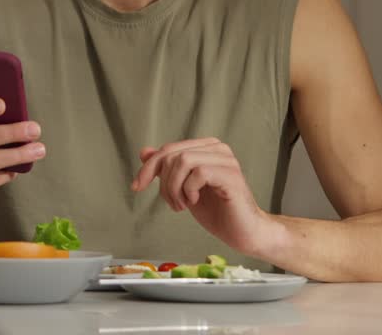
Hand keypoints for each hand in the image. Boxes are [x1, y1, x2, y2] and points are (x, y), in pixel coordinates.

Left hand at [130, 137, 276, 254]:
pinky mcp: (231, 174)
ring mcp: (226, 160)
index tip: (137, 187)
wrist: (244, 234)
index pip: (168, 149)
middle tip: (173, 204)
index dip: (149, 168)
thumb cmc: (217, 212)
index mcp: (206, 148)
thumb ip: (167, 170)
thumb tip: (144, 152)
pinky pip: (198, 172)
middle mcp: (217, 149)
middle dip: (163, 182)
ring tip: (182, 205)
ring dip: (175, 188)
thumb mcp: (183, 189)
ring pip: (183, 161)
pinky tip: (195, 202)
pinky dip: (189, 190)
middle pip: (172, 154)